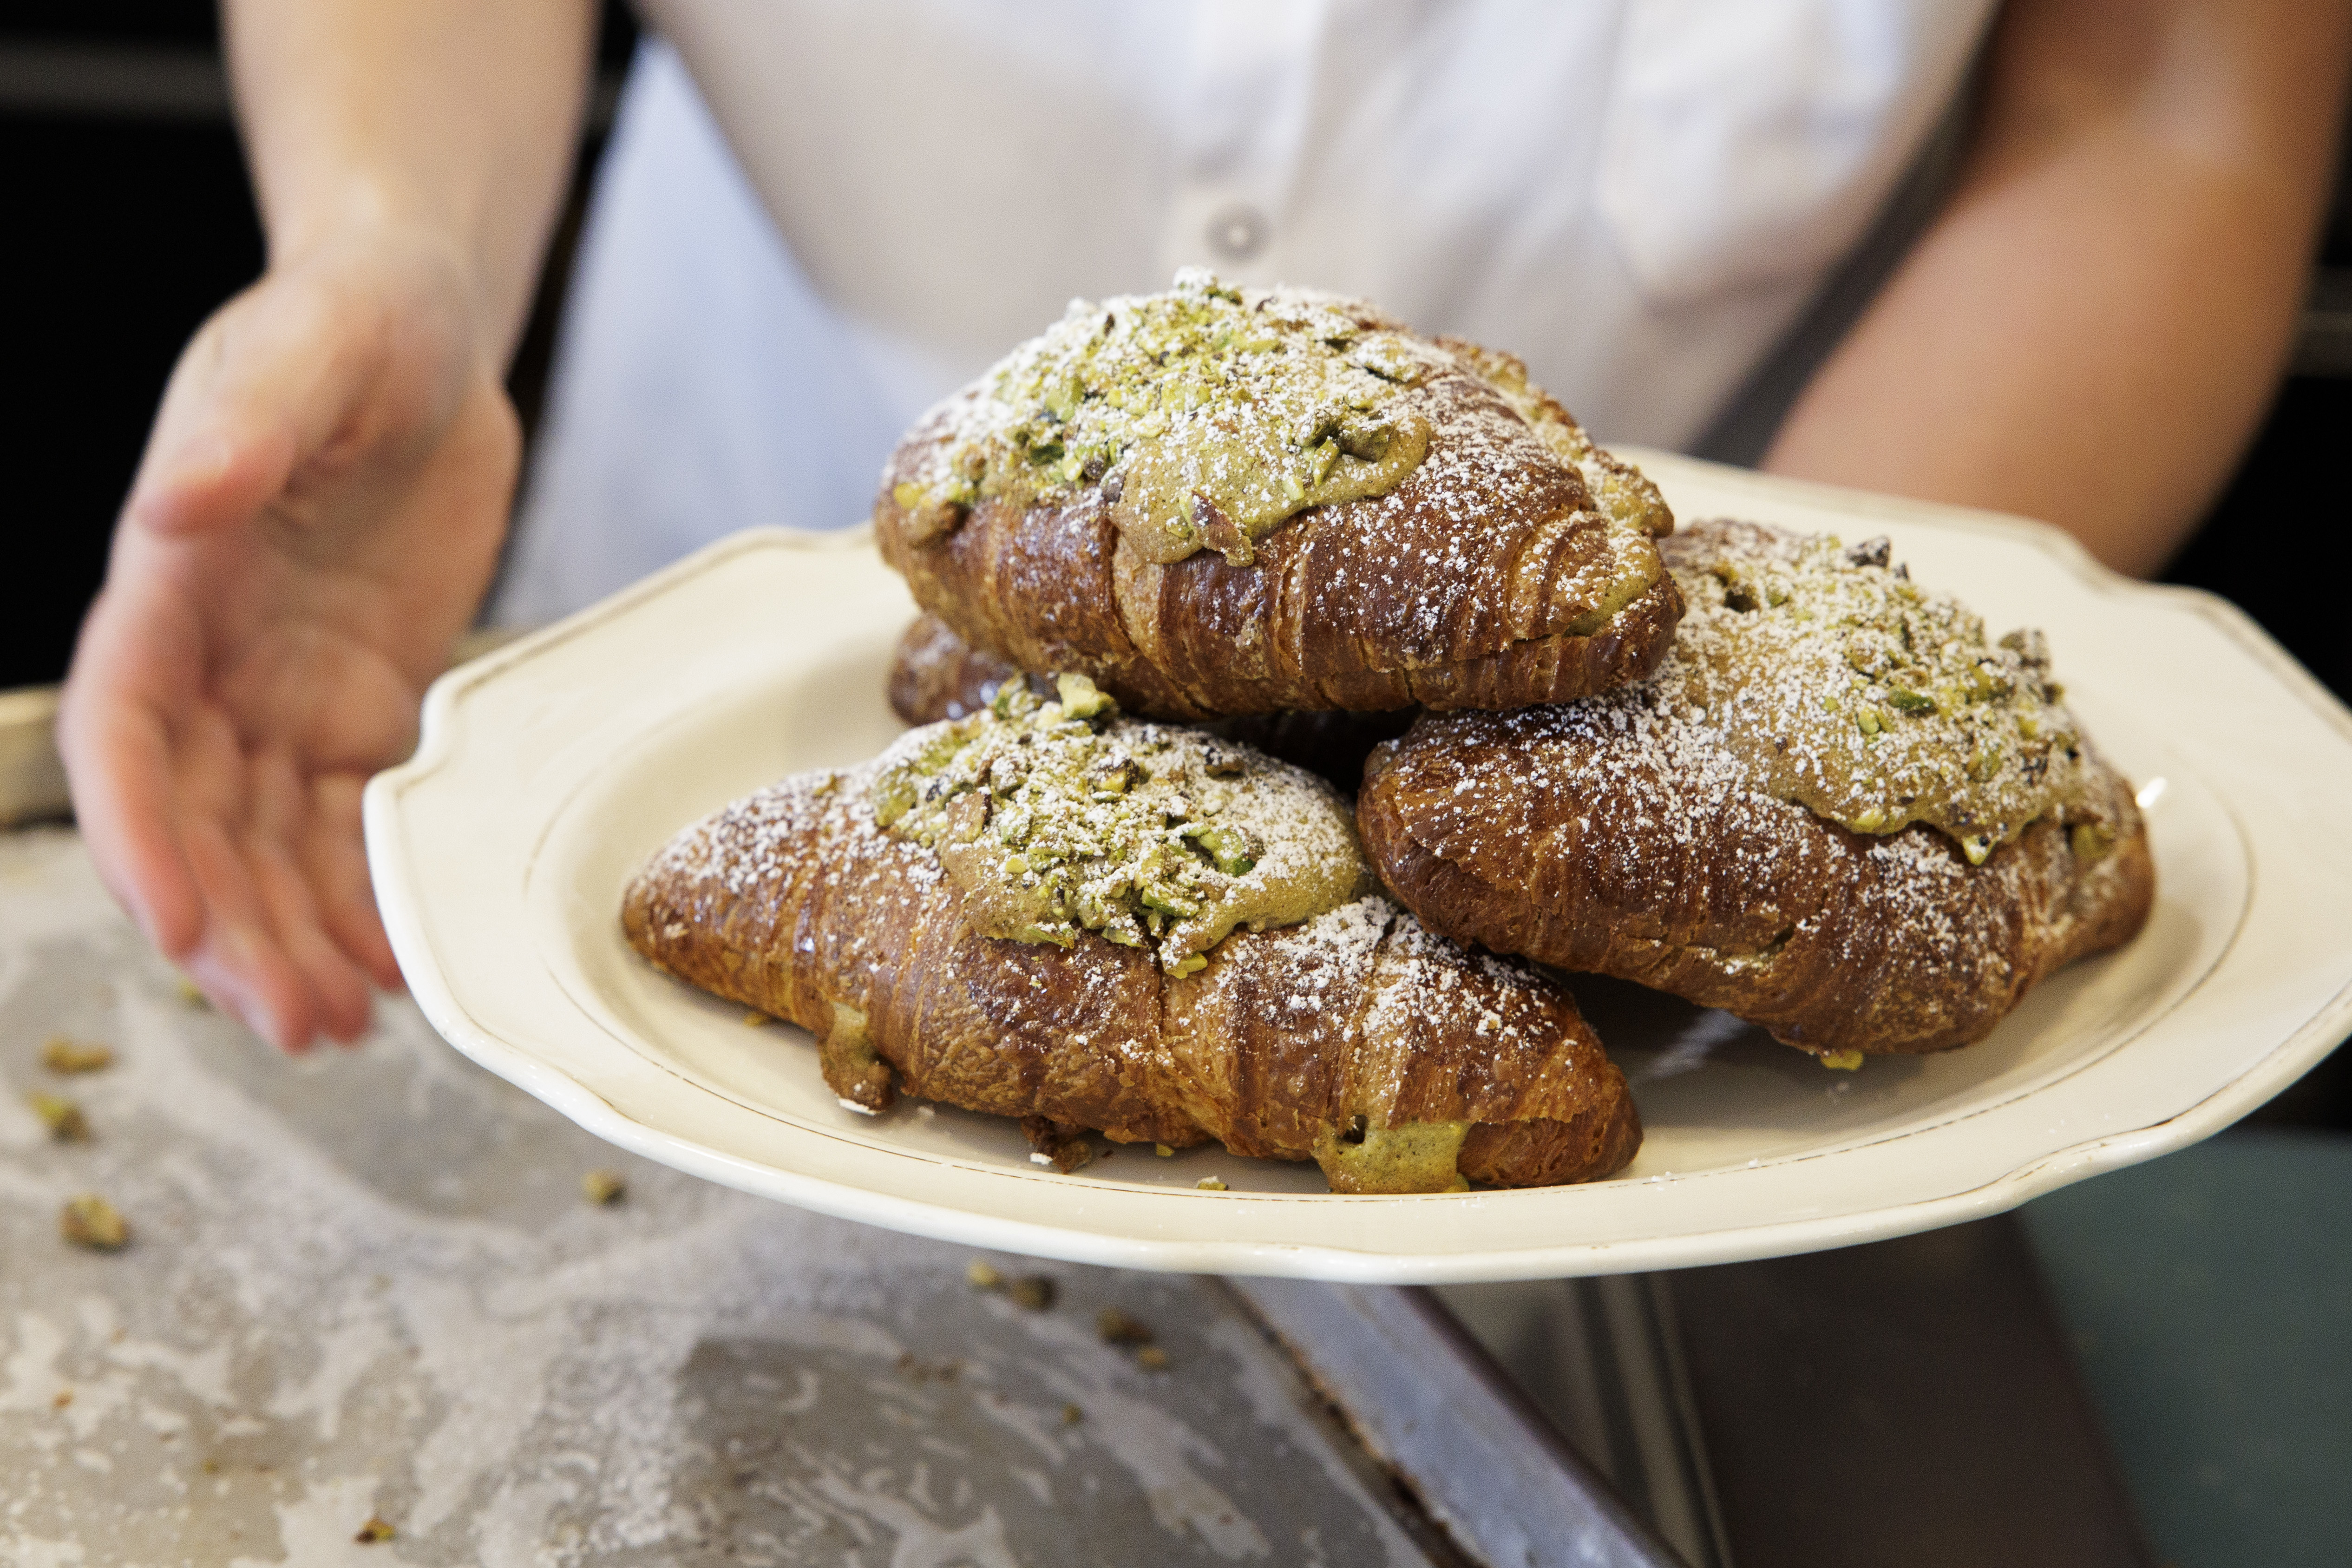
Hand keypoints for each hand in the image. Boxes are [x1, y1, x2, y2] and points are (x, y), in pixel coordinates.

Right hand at [59, 232, 518, 1049]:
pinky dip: (369, 893)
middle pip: (201, 822)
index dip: (138, 835)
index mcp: (168, 586)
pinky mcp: (366, 701)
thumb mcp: (306, 350)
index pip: (123, 735)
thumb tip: (180, 503)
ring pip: (272, 844)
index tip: (175, 922)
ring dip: (298, 937)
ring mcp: (287, 689)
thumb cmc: (351, 324)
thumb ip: (245, 426)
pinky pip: (355, 821)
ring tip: (346, 1025)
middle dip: (236, 929)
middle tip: (298, 1023)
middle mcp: (214, 657)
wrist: (421, 333)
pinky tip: (401, 957)